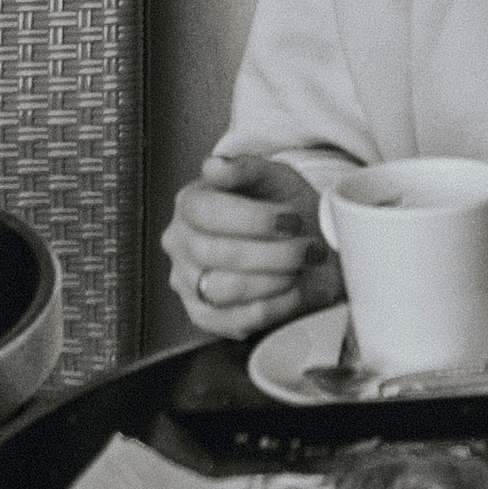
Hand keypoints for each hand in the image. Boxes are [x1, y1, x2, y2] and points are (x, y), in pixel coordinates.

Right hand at [163, 155, 340, 340]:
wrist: (304, 240)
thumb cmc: (284, 207)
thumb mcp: (274, 176)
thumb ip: (245, 167)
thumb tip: (214, 166)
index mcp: (190, 204)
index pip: (205, 212)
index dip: (253, 219)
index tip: (291, 218)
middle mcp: (180, 244)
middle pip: (218, 254)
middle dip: (274, 253)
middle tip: (307, 247)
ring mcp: (188, 283)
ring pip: (225, 290)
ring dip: (275, 280)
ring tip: (300, 268)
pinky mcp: (204, 316)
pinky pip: (233, 322)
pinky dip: (272, 308)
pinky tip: (294, 291)